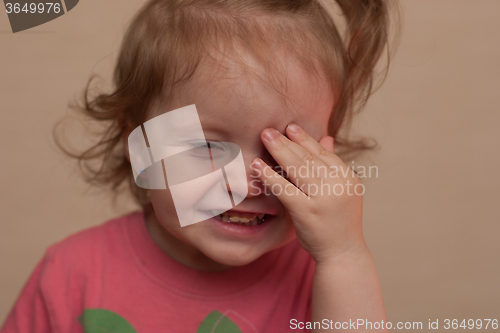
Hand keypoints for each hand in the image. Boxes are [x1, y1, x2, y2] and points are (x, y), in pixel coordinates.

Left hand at [251, 123, 366, 263]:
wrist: (343, 253)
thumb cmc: (338, 222)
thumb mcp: (341, 190)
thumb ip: (332, 165)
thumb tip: (326, 138)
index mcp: (347, 177)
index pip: (322, 153)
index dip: (304, 139)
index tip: (290, 127)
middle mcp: (338, 184)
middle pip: (308, 157)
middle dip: (287, 141)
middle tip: (270, 129)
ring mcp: (323, 197)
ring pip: (297, 168)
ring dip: (278, 150)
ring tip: (264, 137)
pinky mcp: (307, 211)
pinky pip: (284, 188)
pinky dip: (269, 175)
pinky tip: (257, 165)